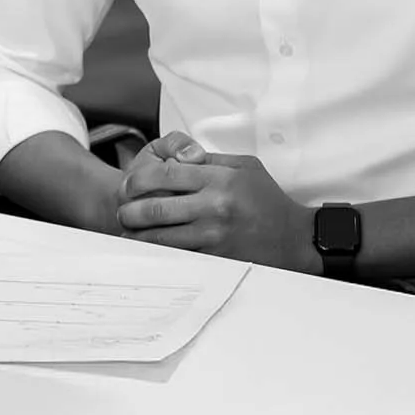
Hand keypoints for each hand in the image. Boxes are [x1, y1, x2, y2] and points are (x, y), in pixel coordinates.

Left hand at [114, 132, 313, 268]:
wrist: (293, 238)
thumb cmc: (267, 200)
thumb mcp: (244, 167)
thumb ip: (210, 160)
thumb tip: (179, 156)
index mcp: (219, 179)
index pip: (164, 174)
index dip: (137, 179)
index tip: (127, 185)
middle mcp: (214, 206)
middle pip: (154, 208)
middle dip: (129, 211)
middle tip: (121, 212)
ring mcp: (214, 234)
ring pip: (160, 237)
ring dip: (136, 236)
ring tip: (126, 232)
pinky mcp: (216, 258)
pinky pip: (177, 256)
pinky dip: (157, 254)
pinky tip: (146, 250)